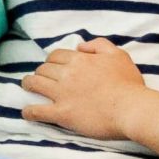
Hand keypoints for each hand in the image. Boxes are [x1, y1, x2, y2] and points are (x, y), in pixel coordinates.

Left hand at [21, 39, 146, 139]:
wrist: (130, 109)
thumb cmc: (128, 83)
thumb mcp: (118, 55)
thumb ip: (99, 45)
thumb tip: (80, 46)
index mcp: (80, 60)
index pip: (56, 55)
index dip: (53, 60)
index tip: (53, 66)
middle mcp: (67, 74)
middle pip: (44, 68)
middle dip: (41, 71)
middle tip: (43, 77)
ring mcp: (62, 94)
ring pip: (35, 84)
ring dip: (29, 84)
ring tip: (28, 86)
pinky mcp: (61, 114)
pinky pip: (37, 111)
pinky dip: (29, 111)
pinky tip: (27, 112)